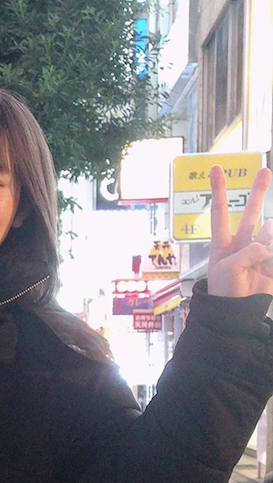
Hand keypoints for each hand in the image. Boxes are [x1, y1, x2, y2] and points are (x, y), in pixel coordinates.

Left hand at [207, 165, 272, 296]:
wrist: (236, 314)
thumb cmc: (224, 291)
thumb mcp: (228, 269)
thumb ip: (248, 252)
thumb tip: (266, 245)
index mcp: (223, 243)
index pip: (220, 213)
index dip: (219, 190)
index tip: (215, 168)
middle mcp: (241, 243)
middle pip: (251, 213)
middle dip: (259, 192)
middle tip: (265, 171)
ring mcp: (259, 251)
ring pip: (269, 232)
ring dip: (267, 244)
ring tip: (259, 262)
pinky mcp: (272, 262)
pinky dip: (270, 256)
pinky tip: (265, 269)